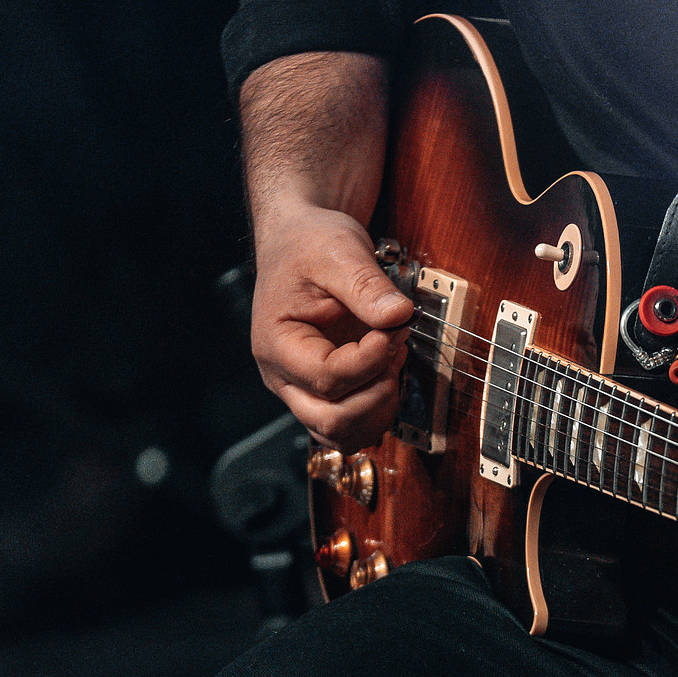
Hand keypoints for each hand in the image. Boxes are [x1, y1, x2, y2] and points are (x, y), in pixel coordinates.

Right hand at [250, 202, 412, 450]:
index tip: (394, 327)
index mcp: (278, 344)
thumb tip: (399, 316)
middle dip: (376, 394)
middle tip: (395, 348)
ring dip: (379, 406)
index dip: (372, 359)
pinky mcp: (326, 392)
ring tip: (391, 359)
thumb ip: (367, 286)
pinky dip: (378, 408)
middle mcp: (285, 376)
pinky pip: (352, 424)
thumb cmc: (309, 245)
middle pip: (331, 421)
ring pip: (342, 433)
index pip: (329, 378)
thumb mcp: (339, 251)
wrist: (301, 243)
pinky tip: (388, 371)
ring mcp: (304, 389)